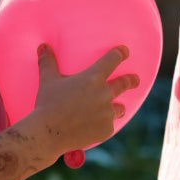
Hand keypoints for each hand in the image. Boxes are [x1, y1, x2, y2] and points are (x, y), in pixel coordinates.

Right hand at [29, 44, 137, 163]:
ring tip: (115, 110)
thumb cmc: (47, 104)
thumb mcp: (47, 80)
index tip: (125, 51)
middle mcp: (105, 94)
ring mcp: (107, 113)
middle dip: (131, 80)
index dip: (120, 54)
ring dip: (117, 107)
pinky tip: (95, 127)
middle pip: (124, 84)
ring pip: (119, 108)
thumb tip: (42, 46)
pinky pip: (109, 125)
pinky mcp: (106, 130)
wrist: (49, 133)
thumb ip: (48, 62)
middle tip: (136, 80)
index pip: (112, 60)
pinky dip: (104, 125)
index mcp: (93, 78)